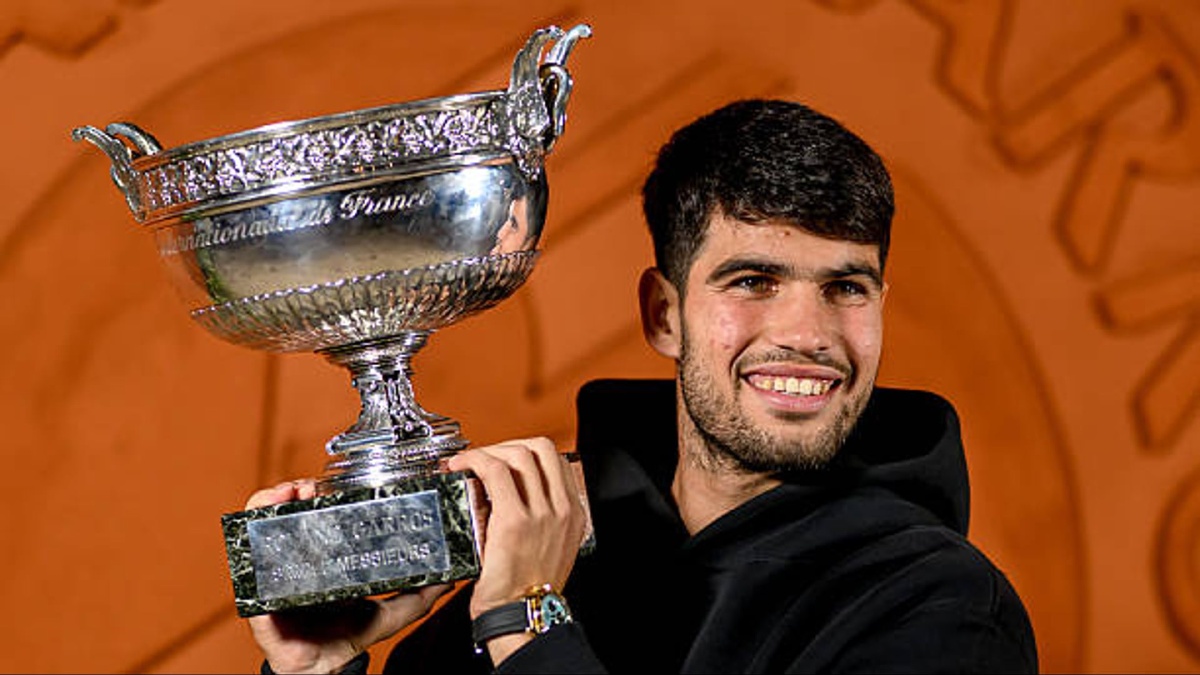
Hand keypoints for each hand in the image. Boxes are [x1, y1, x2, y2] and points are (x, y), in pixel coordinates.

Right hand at [244, 480, 452, 673]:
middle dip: (298, 491)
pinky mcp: (260, 587)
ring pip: (265, 523)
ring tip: (293, 492)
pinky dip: (252, 529)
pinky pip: (247, 555)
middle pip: (291, 512)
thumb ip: (419, 594)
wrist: (323, 669)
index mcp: (326, 557)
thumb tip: (448, 577)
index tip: (332, 484)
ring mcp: (277, 570)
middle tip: (312, 485)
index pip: (319, 516)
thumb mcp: (390, 610)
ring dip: (274, 500)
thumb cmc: (347, 636)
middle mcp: (300, 558)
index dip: (322, 495)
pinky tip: (269, 514)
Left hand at [446, 438, 588, 662]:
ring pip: (518, 454)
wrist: (521, 614)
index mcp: (572, 513)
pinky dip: (475, 460)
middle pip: (540, 448)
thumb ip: (541, 518)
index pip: (554, 460)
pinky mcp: (515, 520)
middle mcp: (561, 509)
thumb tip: (513, 493)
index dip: (525, 450)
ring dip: (489, 450)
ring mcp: (541, 513)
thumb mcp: (550, 547)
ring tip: (469, 461)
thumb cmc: (527, 588)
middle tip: (486, 456)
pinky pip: (495, 471)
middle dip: (508, 444)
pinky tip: (461, 467)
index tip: (505, 457)